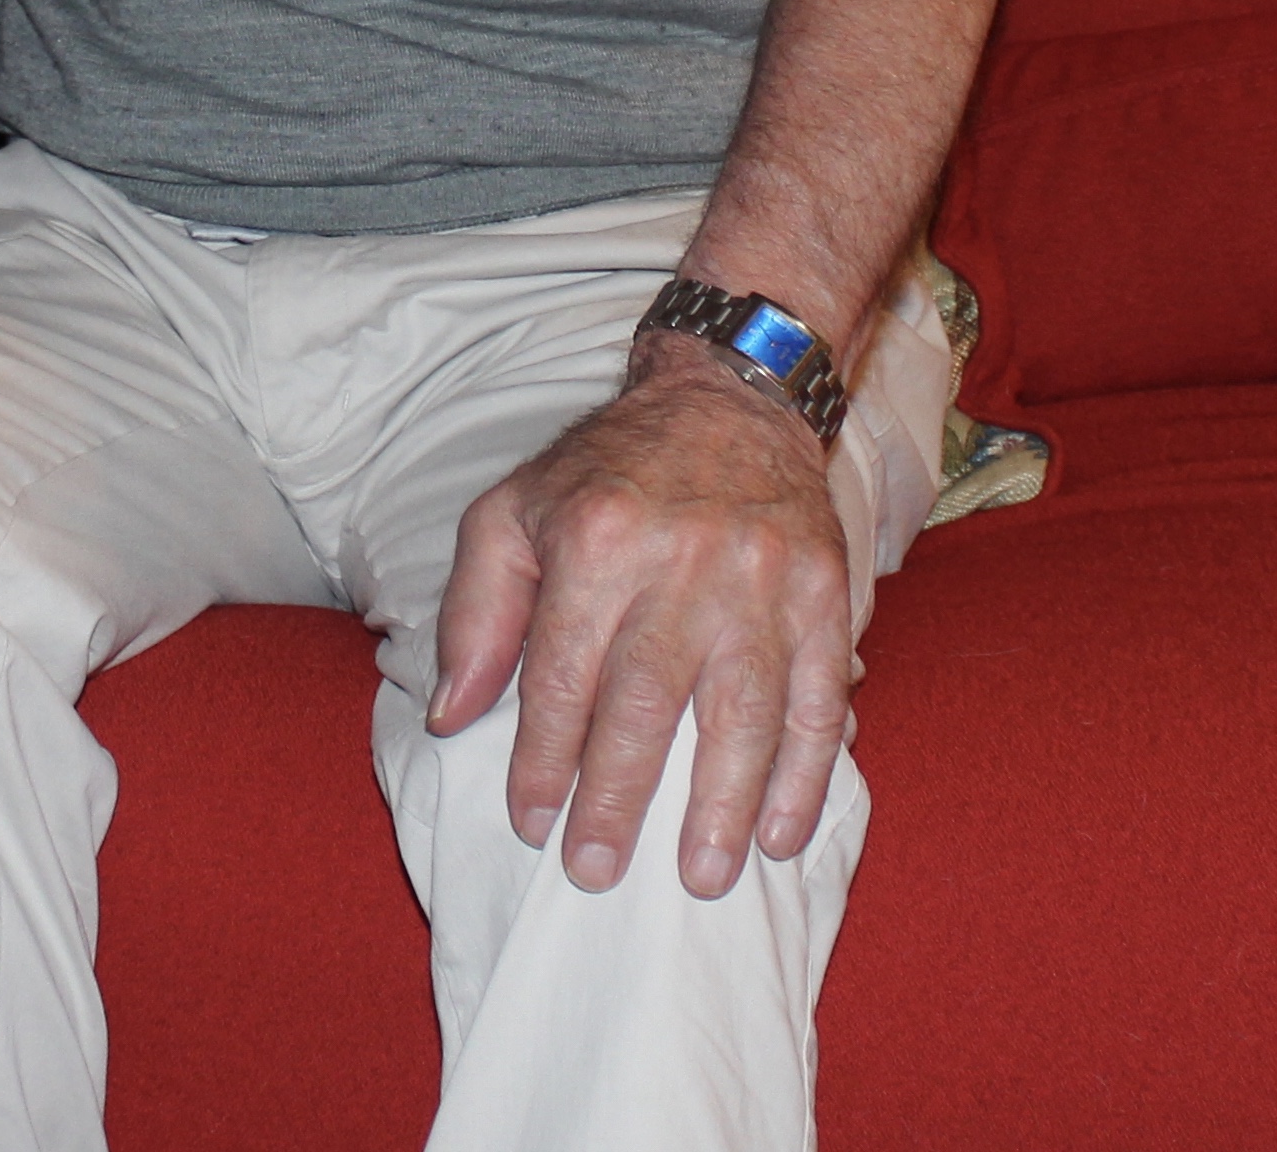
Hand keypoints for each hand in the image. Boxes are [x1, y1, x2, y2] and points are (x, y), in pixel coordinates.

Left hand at [424, 340, 857, 900]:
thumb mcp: (512, 512)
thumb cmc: (608, 473)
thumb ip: (474, 611)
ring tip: (700, 877)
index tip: (532, 823)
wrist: (730, 400)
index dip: (544, 758)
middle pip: (646, 700)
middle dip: (619, 798)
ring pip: (742, 709)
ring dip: (722, 805)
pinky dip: (806, 772)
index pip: (563, 672)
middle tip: (597, 871)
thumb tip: (452, 716)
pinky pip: (819, 697)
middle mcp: (682, 558)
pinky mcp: (824, 591)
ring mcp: (762, 577)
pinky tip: (783, 832)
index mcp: (596, 537)